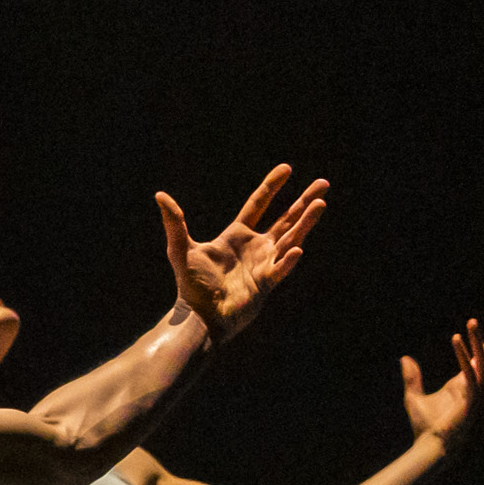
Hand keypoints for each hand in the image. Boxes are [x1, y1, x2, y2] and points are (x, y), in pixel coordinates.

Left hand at [156, 164, 330, 343]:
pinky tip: (296, 249)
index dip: (272, 186)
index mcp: (236, 235)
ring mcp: (264, 264)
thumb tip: (160, 195)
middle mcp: (256, 247)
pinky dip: (287, 260)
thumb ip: (174, 223)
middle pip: (285, 219)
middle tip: (323, 183)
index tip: (287, 168)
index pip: (258, 204)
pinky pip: (280, 269)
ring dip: (305, 222)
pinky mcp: (267, 284)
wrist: (199, 316)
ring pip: (291, 238)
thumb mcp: (180, 249)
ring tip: (321, 204)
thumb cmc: (191, 285)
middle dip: (304, 201)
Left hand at [400, 314, 483, 442]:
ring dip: (479, 343)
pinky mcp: (470, 401)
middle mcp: (474, 387)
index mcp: (464, 384)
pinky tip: (456, 341)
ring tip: (471, 323)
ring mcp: (475, 394)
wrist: (429, 447)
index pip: (479, 359)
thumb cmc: (426, 426)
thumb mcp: (414, 396)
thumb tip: (405, 359)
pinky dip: (464, 358)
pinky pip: (470, 376)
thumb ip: (412, 377)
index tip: (482, 324)